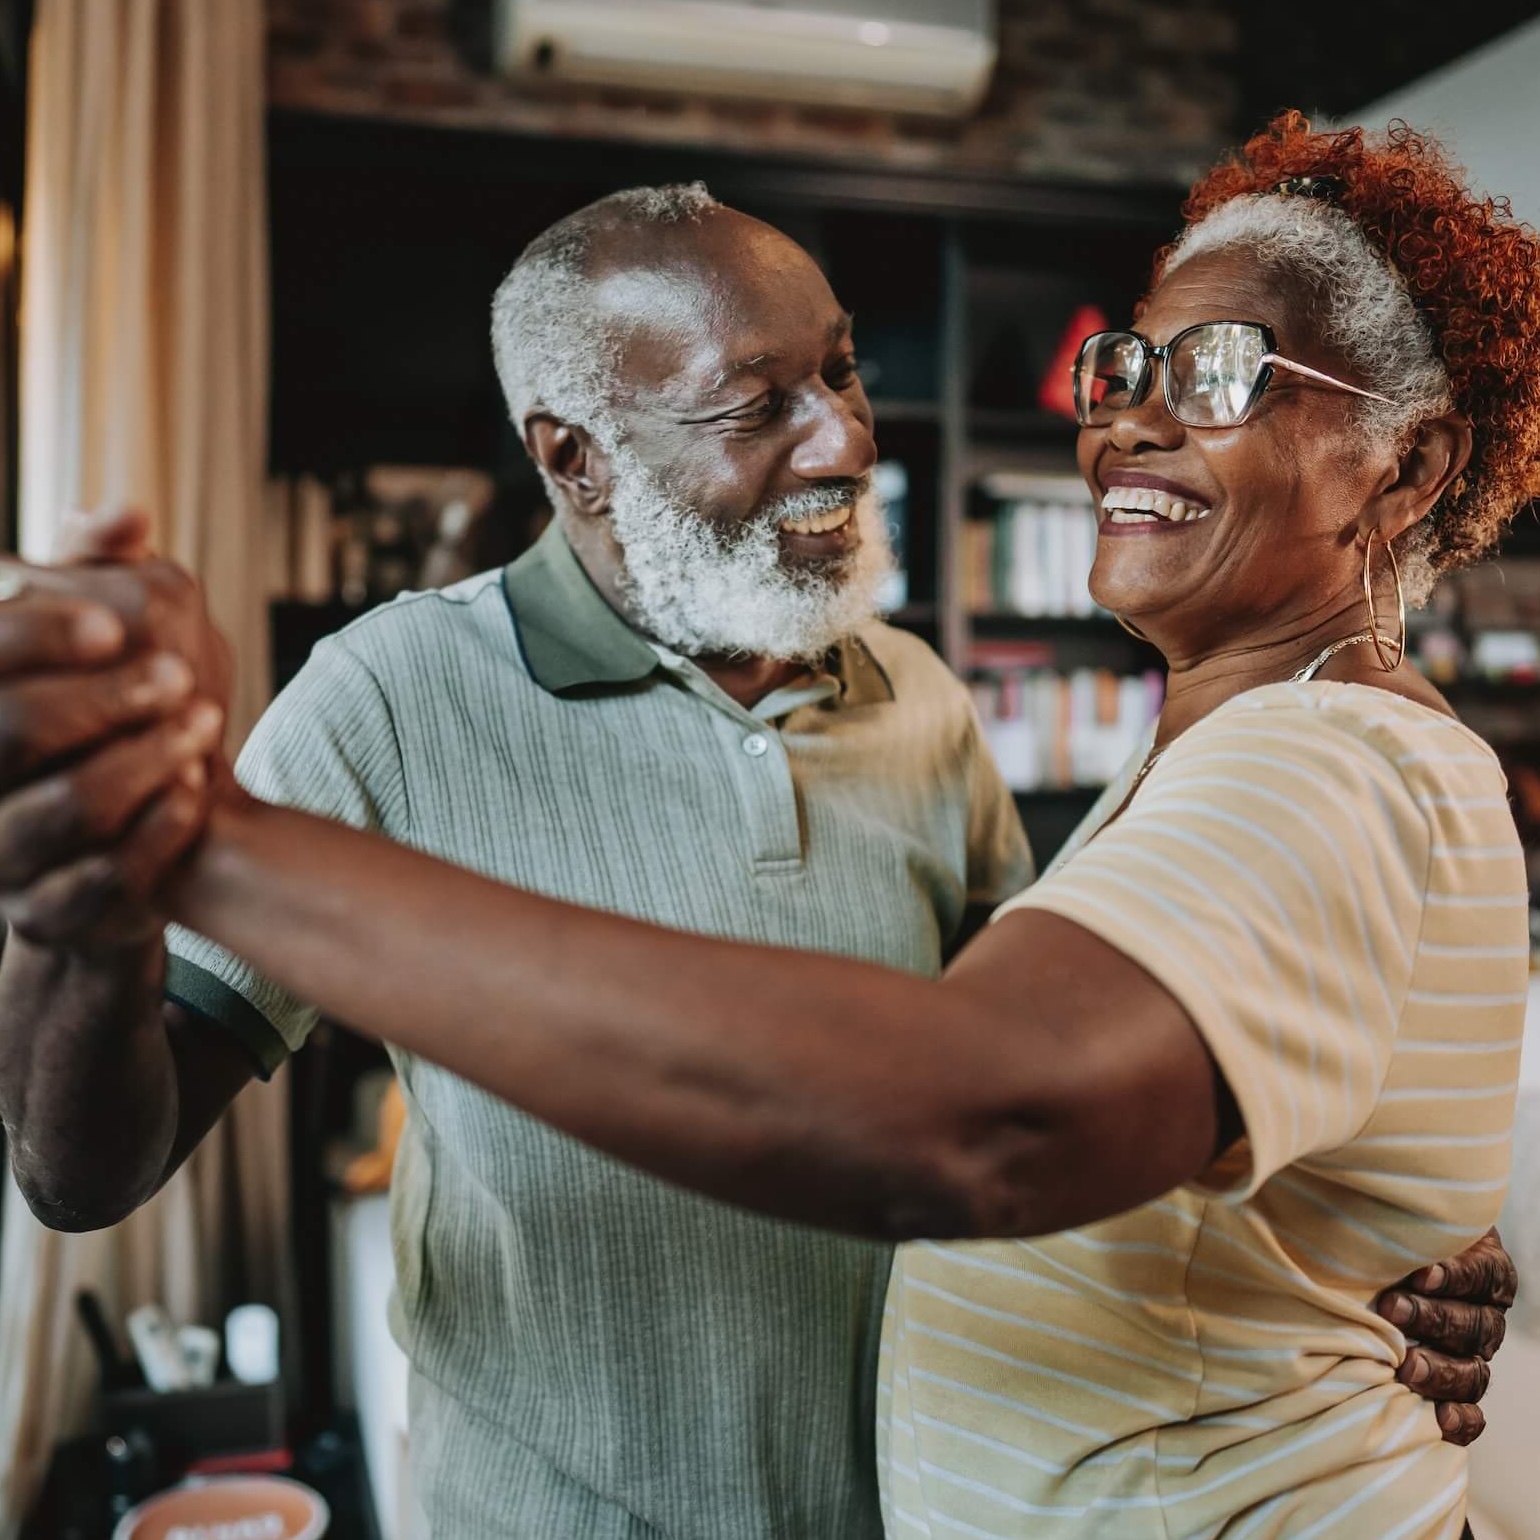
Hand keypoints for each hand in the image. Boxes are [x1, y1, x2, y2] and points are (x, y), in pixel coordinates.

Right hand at [0, 513, 231, 949]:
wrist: (115, 849)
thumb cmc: (106, 721)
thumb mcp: (101, 640)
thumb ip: (102, 575)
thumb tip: (131, 512)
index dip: (39, 633)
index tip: (119, 623)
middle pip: (11, 731)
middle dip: (103, 699)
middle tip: (180, 674)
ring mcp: (1, 854)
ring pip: (65, 807)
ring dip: (145, 760)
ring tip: (205, 724)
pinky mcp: (48, 912)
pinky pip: (104, 877)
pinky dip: (161, 828)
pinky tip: (199, 788)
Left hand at [1375, 1227, 1517, 1445]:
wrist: (1374, 1263)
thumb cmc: (1385, 1230)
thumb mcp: (1398, 1213)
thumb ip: (1395, 1210)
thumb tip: (1364, 1182)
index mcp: (1484, 1268)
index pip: (1482, 1273)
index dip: (1455, 1275)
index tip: (1418, 1274)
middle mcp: (1484, 1313)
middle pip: (1473, 1324)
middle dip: (1433, 1319)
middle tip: (1391, 1310)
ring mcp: (1471, 1355)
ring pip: (1474, 1371)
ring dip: (1442, 1371)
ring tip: (1405, 1368)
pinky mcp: (1456, 1389)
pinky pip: (1472, 1415)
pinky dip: (1461, 1421)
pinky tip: (1439, 1420)